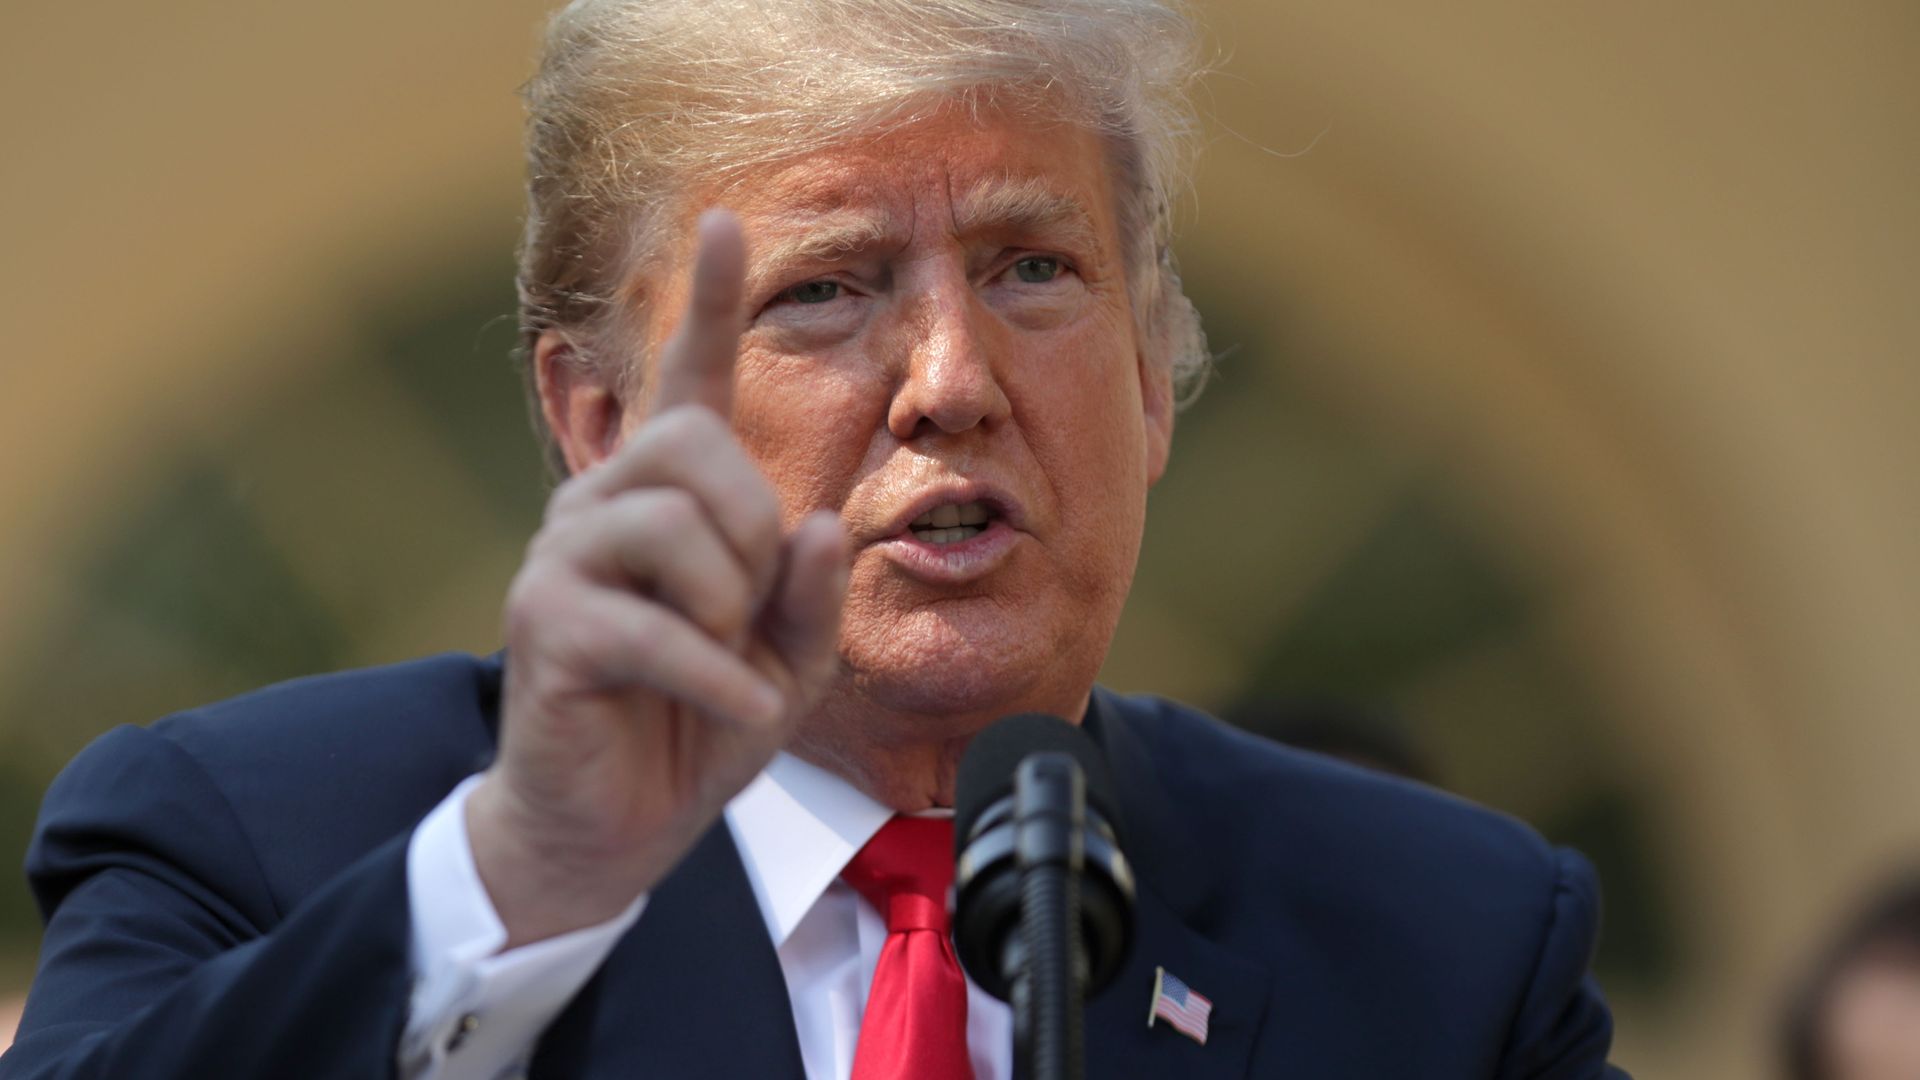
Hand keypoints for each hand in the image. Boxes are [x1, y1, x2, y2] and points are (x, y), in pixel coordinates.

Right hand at [467, 211, 849, 947]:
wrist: (613, 825)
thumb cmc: (697, 724)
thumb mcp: (786, 659)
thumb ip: (810, 591)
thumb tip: (817, 520)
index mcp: (671, 497)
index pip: (691, 381)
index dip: (710, 302)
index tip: (725, 220)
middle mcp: (607, 502)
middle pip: (696, 447)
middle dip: (754, 533)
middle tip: (749, 616)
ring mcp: (565, 556)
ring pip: (672, 526)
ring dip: (729, 607)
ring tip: (723, 662)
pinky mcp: (548, 624)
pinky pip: (652, 624)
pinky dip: (715, 676)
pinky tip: (734, 709)